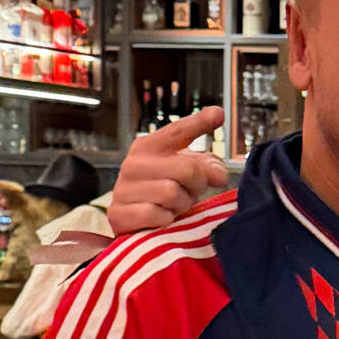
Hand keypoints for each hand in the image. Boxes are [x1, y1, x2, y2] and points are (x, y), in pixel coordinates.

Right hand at [110, 108, 230, 234]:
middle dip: (197, 185)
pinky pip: (158, 215)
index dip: (199, 123)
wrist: (131, 224)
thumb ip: (205, 165)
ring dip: (181, 205)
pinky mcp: (119, 214)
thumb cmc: (160, 194)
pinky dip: (166, 221)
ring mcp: (123, 189)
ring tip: (174, 206)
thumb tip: (219, 174)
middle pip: (187, 169)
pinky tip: (160, 219)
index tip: (219, 114)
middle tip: (191, 193)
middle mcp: (133, 163)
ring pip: (172, 193)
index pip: (178, 131)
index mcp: (148, 147)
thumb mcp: (183, 173)